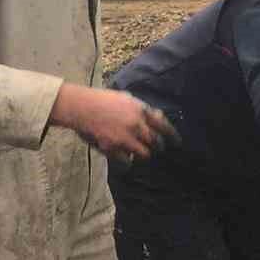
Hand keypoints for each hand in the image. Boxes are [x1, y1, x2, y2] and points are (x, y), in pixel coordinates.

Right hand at [52, 85, 178, 161]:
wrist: (81, 107)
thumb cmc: (103, 100)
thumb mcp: (127, 98)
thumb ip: (143, 109)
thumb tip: (158, 117)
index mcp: (141, 111)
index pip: (164, 126)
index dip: (173, 136)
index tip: (177, 142)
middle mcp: (136, 125)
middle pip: (156, 142)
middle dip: (158, 146)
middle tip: (158, 147)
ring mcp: (124, 139)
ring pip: (144, 154)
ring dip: (144, 153)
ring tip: (142, 152)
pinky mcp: (112, 149)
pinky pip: (127, 161)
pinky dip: (128, 160)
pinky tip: (126, 157)